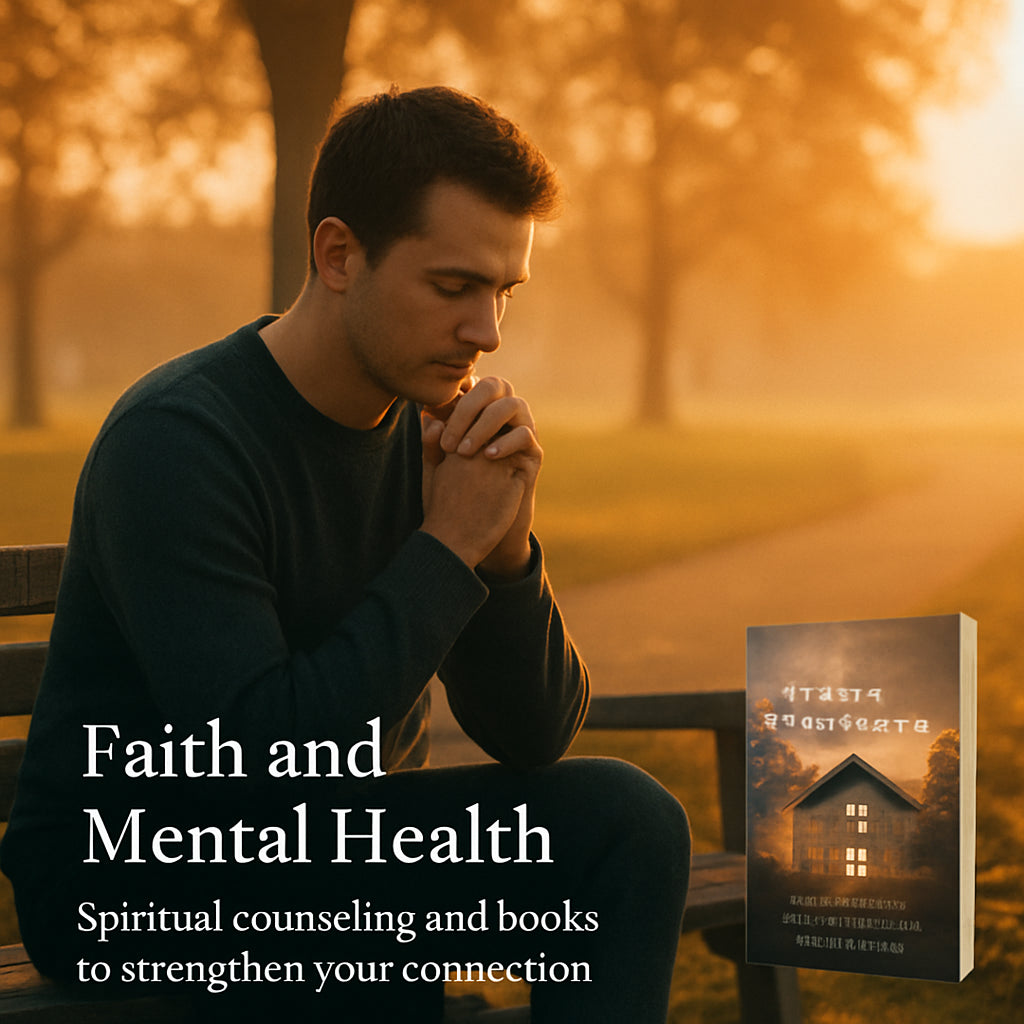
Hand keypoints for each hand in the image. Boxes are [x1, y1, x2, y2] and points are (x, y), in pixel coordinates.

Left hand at [421, 377, 541, 576]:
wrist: (478, 527)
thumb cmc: (455, 493)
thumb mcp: (437, 468)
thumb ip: (431, 443)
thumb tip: (427, 416)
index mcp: (479, 412)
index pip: (471, 385)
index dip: (454, 393)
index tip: (431, 414)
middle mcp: (503, 416)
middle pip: (495, 385)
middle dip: (469, 406)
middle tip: (449, 438)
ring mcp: (521, 431)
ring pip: (514, 405)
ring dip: (486, 423)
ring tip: (466, 451)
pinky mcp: (533, 453)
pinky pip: (525, 435)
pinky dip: (506, 442)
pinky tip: (488, 456)